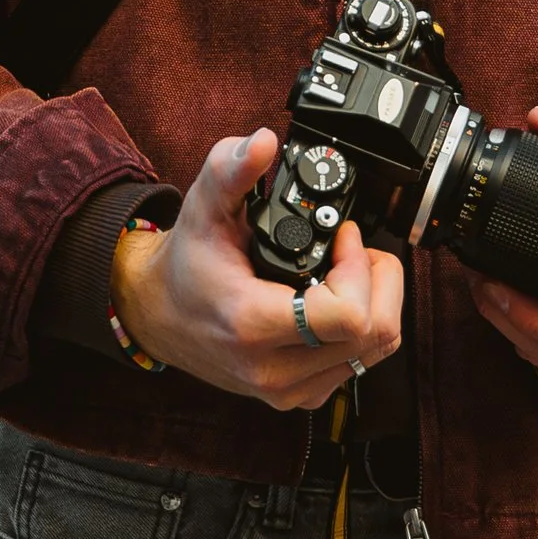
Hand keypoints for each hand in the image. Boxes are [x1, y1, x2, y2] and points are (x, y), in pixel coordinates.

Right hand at [110, 128, 405, 411]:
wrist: (160, 315)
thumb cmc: (187, 263)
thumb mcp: (203, 206)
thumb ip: (232, 168)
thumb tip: (264, 142)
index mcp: (252, 325)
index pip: (349, 315)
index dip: (359, 268)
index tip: (343, 238)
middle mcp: (273, 367)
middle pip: (375, 333)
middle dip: (377, 279)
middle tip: (353, 250)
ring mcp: (288, 389)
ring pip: (376, 350)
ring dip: (376, 301)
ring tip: (346, 269)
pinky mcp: (300, 396)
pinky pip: (360, 364)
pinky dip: (363, 327)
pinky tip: (336, 299)